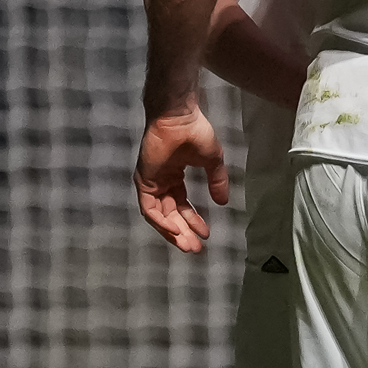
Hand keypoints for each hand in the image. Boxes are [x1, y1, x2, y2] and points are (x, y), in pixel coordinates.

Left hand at [135, 104, 229, 253]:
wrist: (180, 119)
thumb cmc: (195, 133)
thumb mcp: (212, 162)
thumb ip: (216, 182)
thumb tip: (223, 202)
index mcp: (174, 177)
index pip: (181, 205)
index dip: (193, 220)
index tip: (206, 234)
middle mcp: (160, 182)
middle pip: (170, 214)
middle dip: (183, 232)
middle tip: (196, 249)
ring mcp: (150, 183)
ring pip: (159, 216)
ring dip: (172, 232)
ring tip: (188, 245)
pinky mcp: (144, 182)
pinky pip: (149, 209)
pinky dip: (161, 222)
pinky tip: (174, 231)